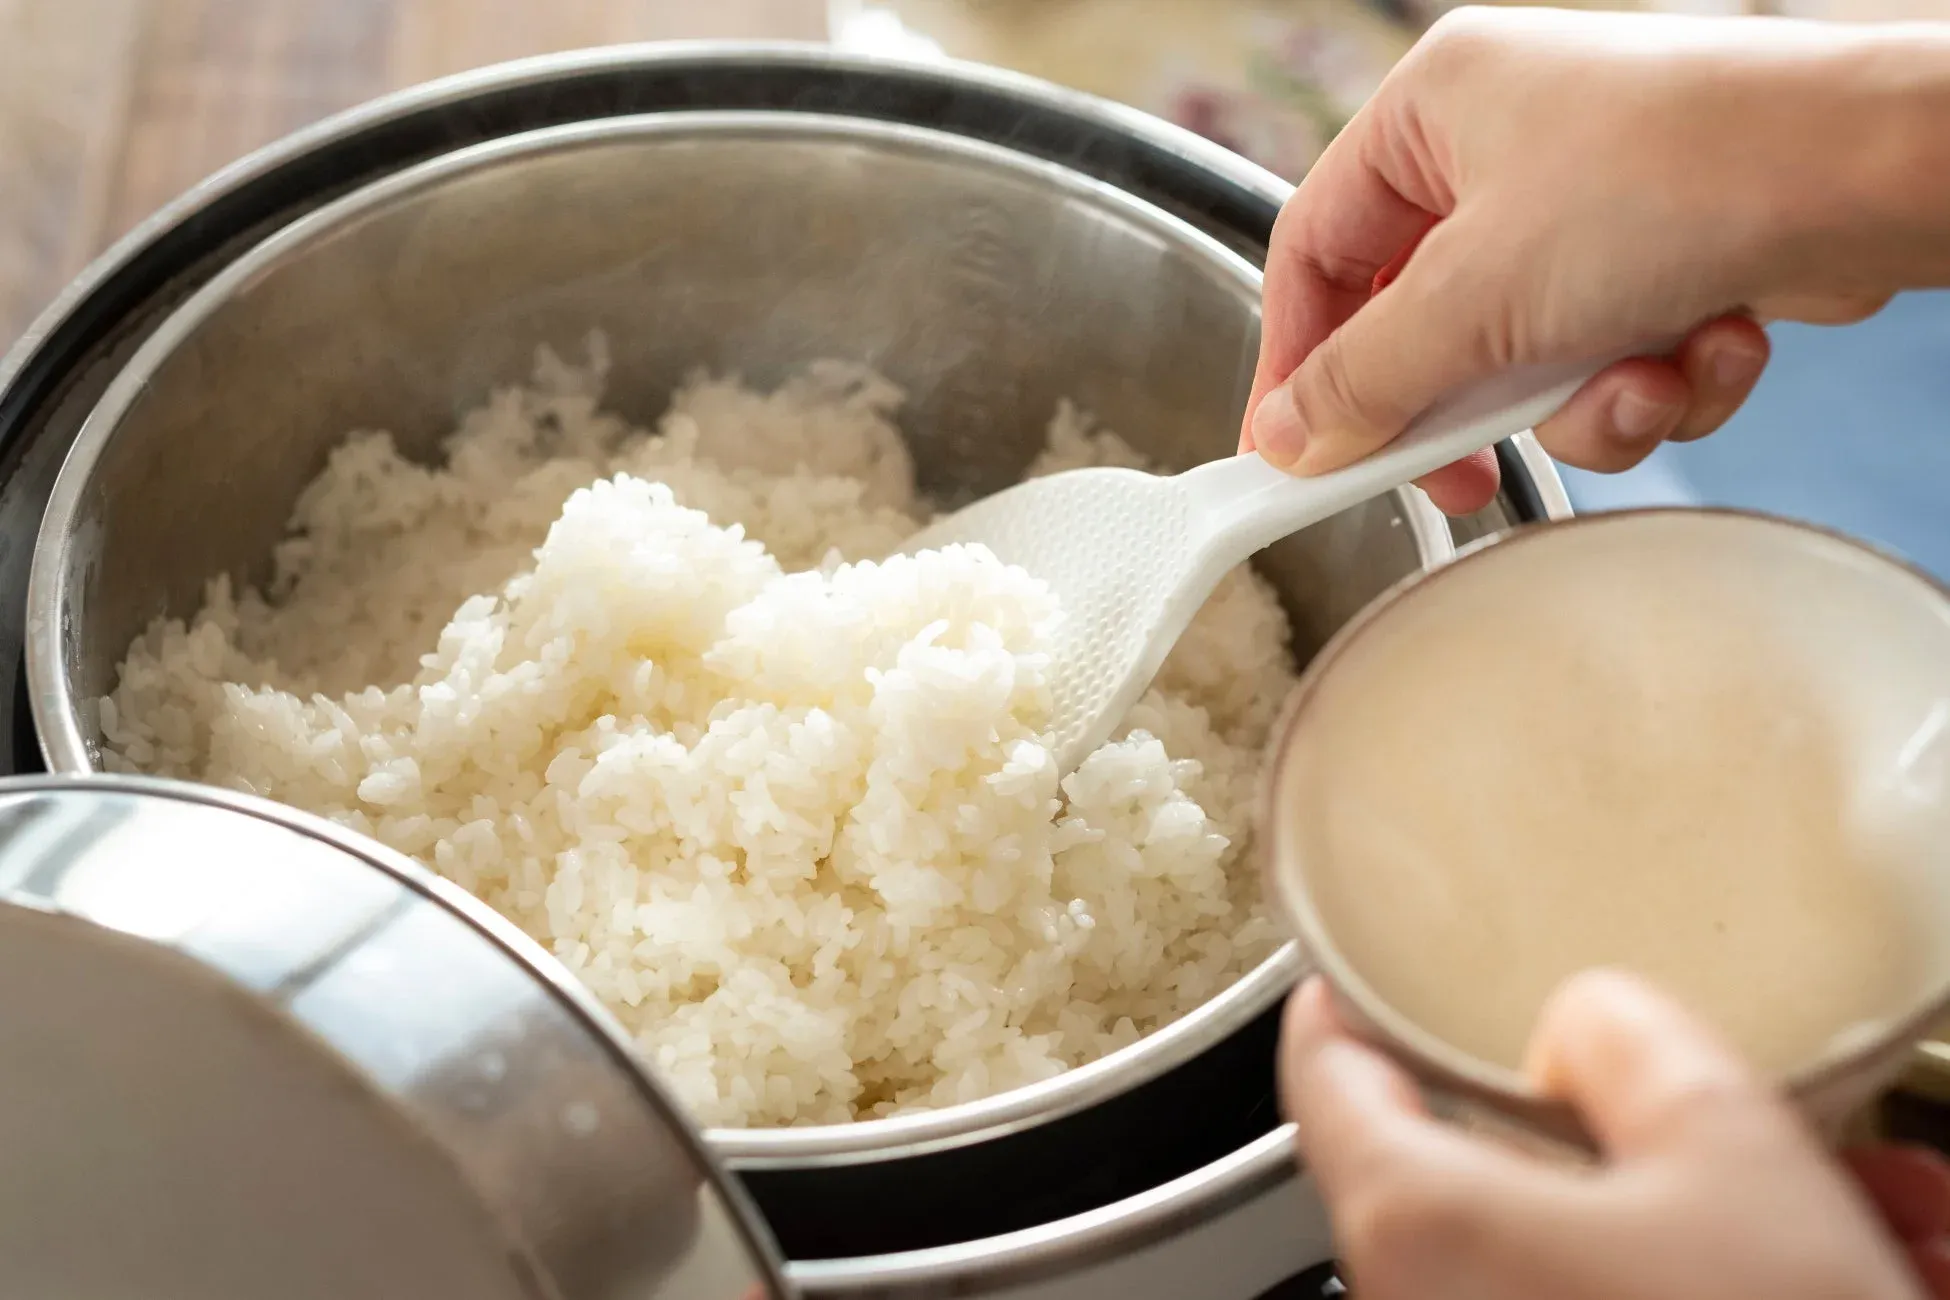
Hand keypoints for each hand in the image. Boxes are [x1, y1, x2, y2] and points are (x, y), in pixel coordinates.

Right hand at [1242, 9, 1949, 514]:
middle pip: (1419, 322)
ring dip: (1578, 401)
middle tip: (1463, 475)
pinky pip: (1607, 358)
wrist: (1877, 172)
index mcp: (1432, 112)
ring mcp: (1587, 203)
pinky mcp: (1662, 254)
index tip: (1294, 455)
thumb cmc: (1679, 174)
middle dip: (1464, 408)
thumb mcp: (1477, 294)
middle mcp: (1503, 147)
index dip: (1296, 363)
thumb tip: (1293, 440)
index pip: (1314, 254)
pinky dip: (1652, 380)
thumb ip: (1366, 380)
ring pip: (1520, 360)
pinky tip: (1706, 350)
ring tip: (1636, 379)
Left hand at [1280, 971, 1934, 1298]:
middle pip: (1499, 1173)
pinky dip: (1719, 1285)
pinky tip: (1871, 1278)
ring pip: (1594, 1255)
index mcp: (1414, 1221)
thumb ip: (1629, 1044)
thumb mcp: (1724, 1148)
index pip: (1326, 1079)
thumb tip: (1586, 1021)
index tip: (1367, 979)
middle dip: (1647, 1129)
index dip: (1353, 1008)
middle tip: (1739, 1106)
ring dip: (1724, 1215)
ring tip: (1873, 1210)